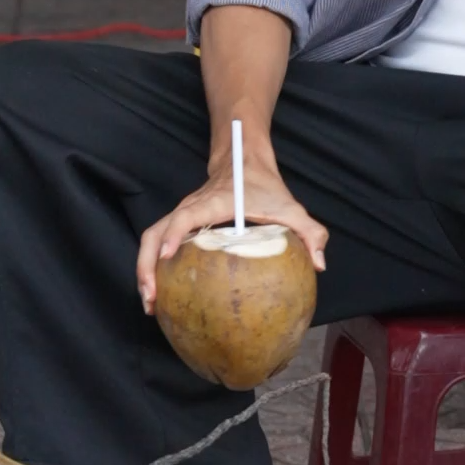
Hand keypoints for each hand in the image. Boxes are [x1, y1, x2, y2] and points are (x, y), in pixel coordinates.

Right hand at [136, 140, 326, 312]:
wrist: (243, 160)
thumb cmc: (264, 185)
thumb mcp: (291, 206)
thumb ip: (310, 232)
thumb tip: (320, 264)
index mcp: (211, 203)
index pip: (185, 217)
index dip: (174, 236)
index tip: (167, 258)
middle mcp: (189, 208)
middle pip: (154, 234)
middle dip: (146, 266)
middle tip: (151, 300)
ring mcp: (181, 215)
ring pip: (151, 240)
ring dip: (144, 270)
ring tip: (150, 304)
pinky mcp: (180, 224)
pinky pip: (159, 244)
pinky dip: (153, 267)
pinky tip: (163, 294)